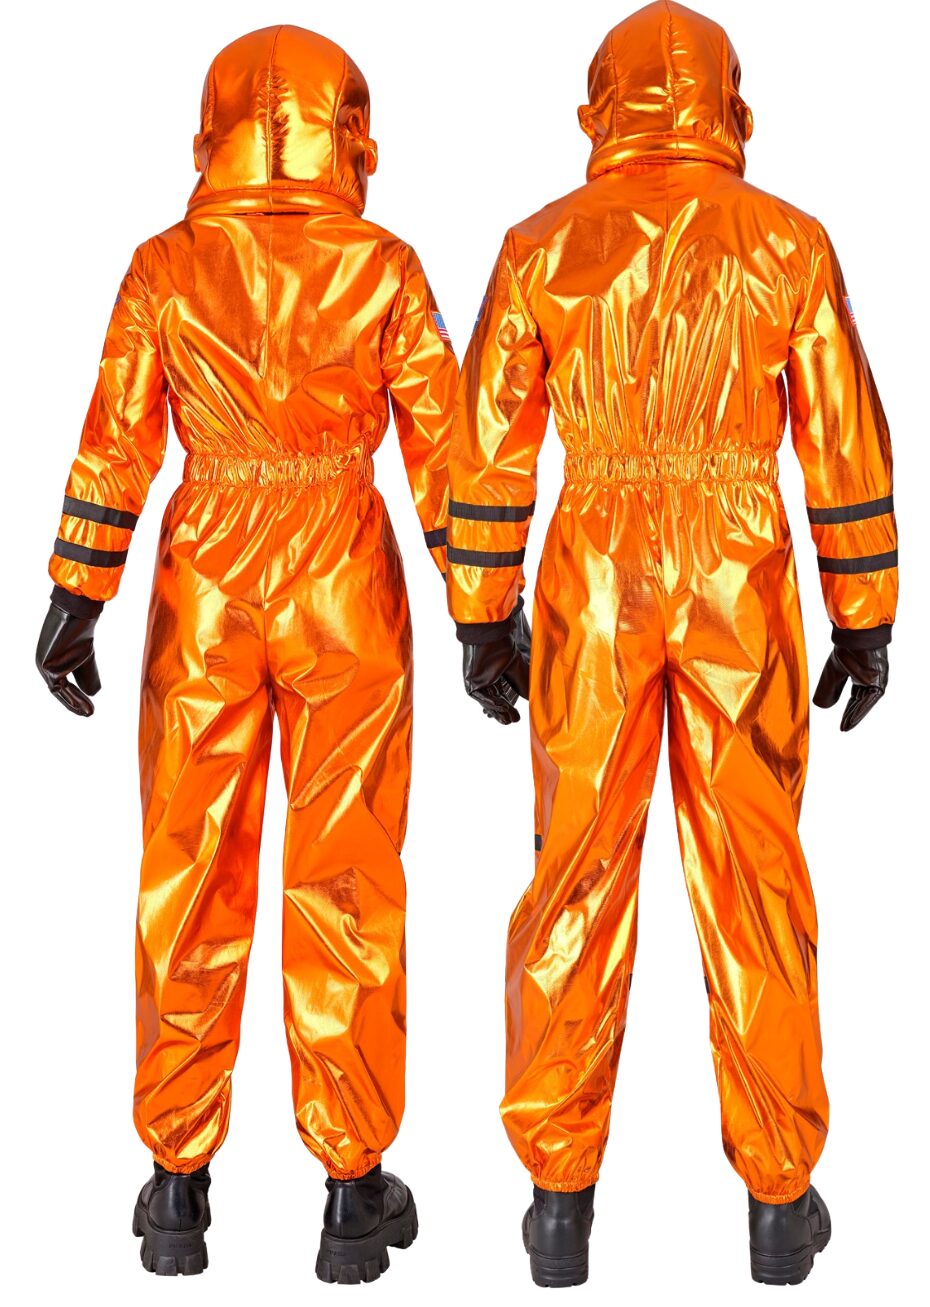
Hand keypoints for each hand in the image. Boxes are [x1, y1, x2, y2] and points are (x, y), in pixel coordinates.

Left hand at [36, 602, 101, 716]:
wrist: (77, 614)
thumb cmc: (80, 630)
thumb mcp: (86, 658)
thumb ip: (87, 675)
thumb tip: (94, 694)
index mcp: (54, 663)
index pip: (64, 686)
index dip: (77, 698)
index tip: (90, 710)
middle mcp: (46, 665)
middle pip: (61, 690)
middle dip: (75, 703)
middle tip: (90, 714)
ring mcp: (43, 665)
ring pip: (59, 691)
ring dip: (74, 703)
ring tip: (89, 713)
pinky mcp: (45, 665)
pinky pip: (58, 687)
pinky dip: (71, 697)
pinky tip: (84, 704)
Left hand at [462, 604, 531, 724]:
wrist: (492, 637)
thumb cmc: (504, 648)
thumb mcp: (519, 670)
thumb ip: (525, 685)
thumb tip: (535, 700)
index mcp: (495, 677)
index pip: (503, 696)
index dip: (510, 707)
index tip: (518, 718)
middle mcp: (485, 681)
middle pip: (496, 701)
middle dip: (505, 712)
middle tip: (514, 721)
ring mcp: (477, 683)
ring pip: (489, 702)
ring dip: (499, 711)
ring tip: (508, 721)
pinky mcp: (470, 684)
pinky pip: (481, 697)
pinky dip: (492, 703)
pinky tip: (503, 708)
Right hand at [812, 644, 887, 730]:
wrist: (854, 639)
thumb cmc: (845, 650)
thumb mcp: (833, 673)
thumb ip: (828, 689)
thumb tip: (823, 706)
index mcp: (861, 676)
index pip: (855, 698)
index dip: (848, 710)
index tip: (842, 722)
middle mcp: (870, 680)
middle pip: (860, 702)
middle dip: (851, 715)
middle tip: (843, 728)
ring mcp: (876, 681)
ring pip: (864, 703)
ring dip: (855, 716)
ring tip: (845, 727)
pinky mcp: (879, 682)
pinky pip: (869, 700)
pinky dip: (860, 710)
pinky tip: (851, 720)